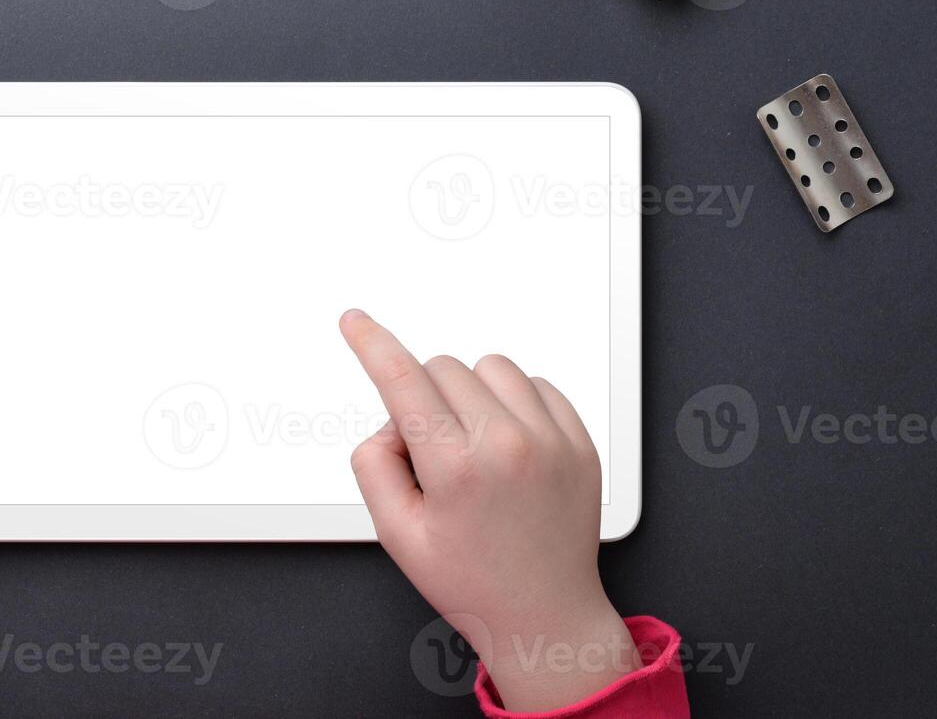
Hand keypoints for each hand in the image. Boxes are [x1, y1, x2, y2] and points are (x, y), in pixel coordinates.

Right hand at [340, 310, 637, 711]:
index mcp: (457, 468)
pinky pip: (536, 384)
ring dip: (470, 393)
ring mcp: (551, 440)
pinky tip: (508, 445)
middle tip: (431, 454)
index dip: (371, 344)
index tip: (356, 322)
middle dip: (423, 397)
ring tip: (473, 445)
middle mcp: (508, 445)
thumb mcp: (397, 534)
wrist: (545, 616)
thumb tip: (389, 423)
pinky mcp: (580, 442)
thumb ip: (374, 467)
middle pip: (443, 368)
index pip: (402, 380)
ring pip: (491, 367)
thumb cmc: (473, 582)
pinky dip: (514, 402)